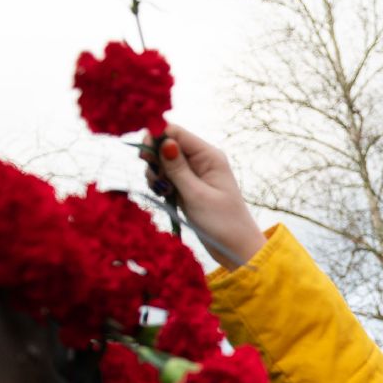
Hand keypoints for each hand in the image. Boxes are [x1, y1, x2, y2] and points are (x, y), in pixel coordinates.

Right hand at [142, 124, 266, 269]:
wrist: (236, 249)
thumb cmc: (222, 223)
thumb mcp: (196, 195)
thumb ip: (177, 168)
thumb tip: (164, 140)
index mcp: (209, 156)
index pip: (176, 133)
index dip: (156, 139)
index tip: (146, 158)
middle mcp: (202, 160)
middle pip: (166, 145)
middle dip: (155, 160)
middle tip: (157, 180)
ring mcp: (194, 174)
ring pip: (164, 162)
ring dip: (156, 174)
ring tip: (163, 192)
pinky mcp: (188, 187)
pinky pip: (167, 177)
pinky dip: (161, 184)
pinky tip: (164, 195)